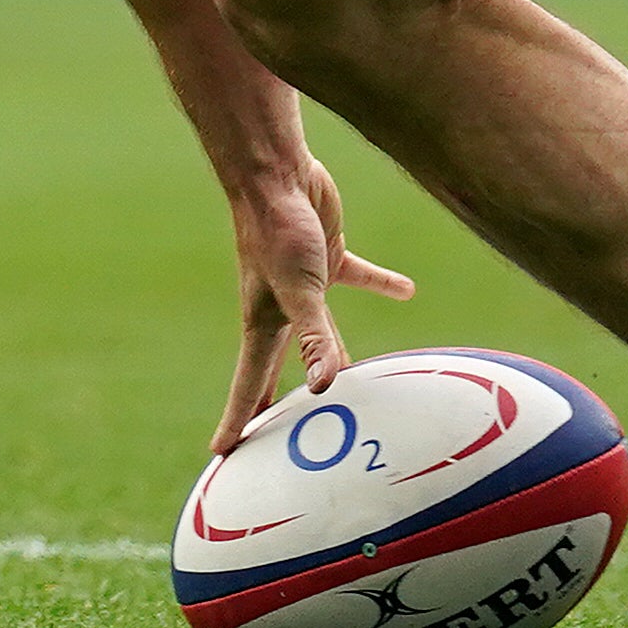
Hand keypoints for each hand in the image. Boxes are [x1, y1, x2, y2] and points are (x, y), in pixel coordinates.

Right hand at [211, 151, 415, 455]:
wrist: (276, 174)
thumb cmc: (276, 230)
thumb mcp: (300, 288)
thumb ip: (315, 336)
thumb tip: (325, 385)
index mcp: (263, 325)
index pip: (250, 386)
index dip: (238, 423)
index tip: (223, 454)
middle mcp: (280, 311)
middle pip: (280, 369)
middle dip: (278, 404)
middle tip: (277, 439)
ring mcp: (305, 286)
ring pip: (320, 333)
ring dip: (333, 356)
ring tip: (345, 385)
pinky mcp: (327, 258)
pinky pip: (356, 278)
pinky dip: (380, 286)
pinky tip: (405, 291)